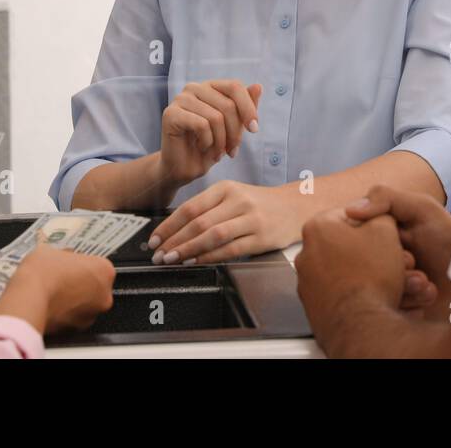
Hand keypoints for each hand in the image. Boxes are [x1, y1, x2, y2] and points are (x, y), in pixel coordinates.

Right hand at [0, 245, 115, 335]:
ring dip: (72, 300)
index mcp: (105, 271)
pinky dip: (64, 315)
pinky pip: (72, 319)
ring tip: (53, 293)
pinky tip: (49, 306)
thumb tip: (62, 257)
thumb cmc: (41, 274)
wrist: (27, 301)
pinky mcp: (76, 330)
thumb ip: (64, 254)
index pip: (97, 265)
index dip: (81, 264)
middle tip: (61, 279)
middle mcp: (104, 295)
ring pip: (85, 305)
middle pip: (95, 287)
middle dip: (80, 284)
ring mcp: (91, 315)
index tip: (70, 265)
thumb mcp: (51, 251)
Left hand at [148, 179, 301, 263]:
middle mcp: (238, 200)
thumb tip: (174, 230)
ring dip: (188, 250)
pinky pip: (230, 249)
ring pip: (212, 235)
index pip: (190, 207)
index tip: (154, 239)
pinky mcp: (261, 237)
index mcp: (226, 188)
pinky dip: (210, 257)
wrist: (296, 206)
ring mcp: (251, 219)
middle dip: (173, 241)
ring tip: (172, 260)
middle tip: (158, 254)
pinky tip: (197, 261)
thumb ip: (208, 209)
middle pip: (198, 222)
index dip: (168, 225)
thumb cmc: (259, 204)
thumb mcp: (233, 196)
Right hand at [159, 80, 261, 187]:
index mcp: (210, 87)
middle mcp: (194, 88)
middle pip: (227, 105)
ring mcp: (180, 99)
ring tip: (218, 153)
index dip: (248, 108)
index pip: (235, 86)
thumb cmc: (209, 146)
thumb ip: (245, 106)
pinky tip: (203, 148)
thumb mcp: (233, 128)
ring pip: (216, 117)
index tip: (254, 129)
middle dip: (235, 133)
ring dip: (221, 141)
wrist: (183, 168)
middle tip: (232, 151)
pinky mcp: (171, 114)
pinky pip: (201, 125)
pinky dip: (207, 142)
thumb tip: (258, 86)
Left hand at [294, 208, 406, 354]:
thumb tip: (377, 216)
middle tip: (399, 262)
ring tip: (398, 283)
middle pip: (350, 247)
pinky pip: (343, 294)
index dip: (376, 225)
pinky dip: (362, 294)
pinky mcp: (315, 306)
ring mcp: (308, 282)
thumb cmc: (371, 276)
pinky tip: (382, 298)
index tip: (388, 236)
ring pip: (350, 272)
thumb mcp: (386, 231)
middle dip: (378, 254)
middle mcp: (306, 254)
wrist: (361, 326)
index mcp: (318, 228)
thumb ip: (380, 215)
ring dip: (374, 275)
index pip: (351, 215)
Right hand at [346, 185, 450, 313]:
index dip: (372, 243)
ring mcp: (385, 289)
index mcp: (376, 235)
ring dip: (402, 287)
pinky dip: (408, 304)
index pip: (353, 237)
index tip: (401, 247)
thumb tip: (349, 210)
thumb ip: (387, 197)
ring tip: (425, 284)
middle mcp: (376, 261)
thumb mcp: (423, 209)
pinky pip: (384, 314)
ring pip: (374, 291)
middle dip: (391, 267)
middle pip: (361, 267)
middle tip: (414, 264)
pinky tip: (427, 297)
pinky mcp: (394, 314)